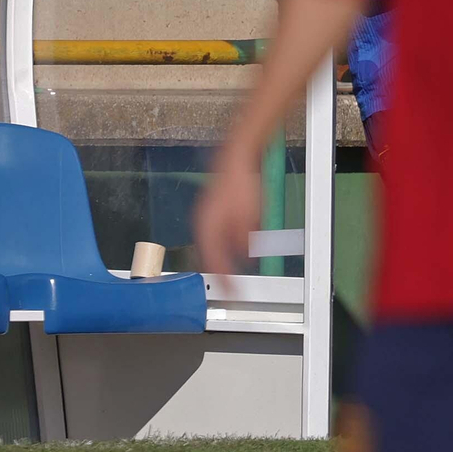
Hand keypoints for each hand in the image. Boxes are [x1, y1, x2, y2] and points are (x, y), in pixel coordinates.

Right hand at [193, 150, 260, 290]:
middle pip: (208, 258)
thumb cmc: (241, 183)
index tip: (233, 294)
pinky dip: (221, 250)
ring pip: (210, 249)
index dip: (225, 281)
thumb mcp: (250, 214)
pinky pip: (214, 238)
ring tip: (231, 278)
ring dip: (220, 263)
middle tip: (232, 290)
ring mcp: (205, 218)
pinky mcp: (211, 213)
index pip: (214, 263)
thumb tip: (246, 257)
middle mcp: (202, 225)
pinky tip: (231, 254)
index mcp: (208, 228)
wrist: (236, 158)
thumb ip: (245, 238)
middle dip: (220, 275)